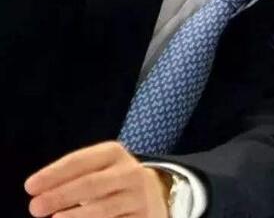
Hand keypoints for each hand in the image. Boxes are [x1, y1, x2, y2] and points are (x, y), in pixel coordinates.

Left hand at [25, 141, 169, 217]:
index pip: (80, 161)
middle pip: (92, 184)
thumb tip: (39, 191)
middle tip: (35, 207)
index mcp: (114, 153)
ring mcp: (138, 197)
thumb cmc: (109, 182)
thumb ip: (73, 176)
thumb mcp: (97, 169)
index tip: (30, 187)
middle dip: (61, 195)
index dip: (54, 173)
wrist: (151, 195)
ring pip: (104, 208)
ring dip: (76, 216)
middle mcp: (130, 172)